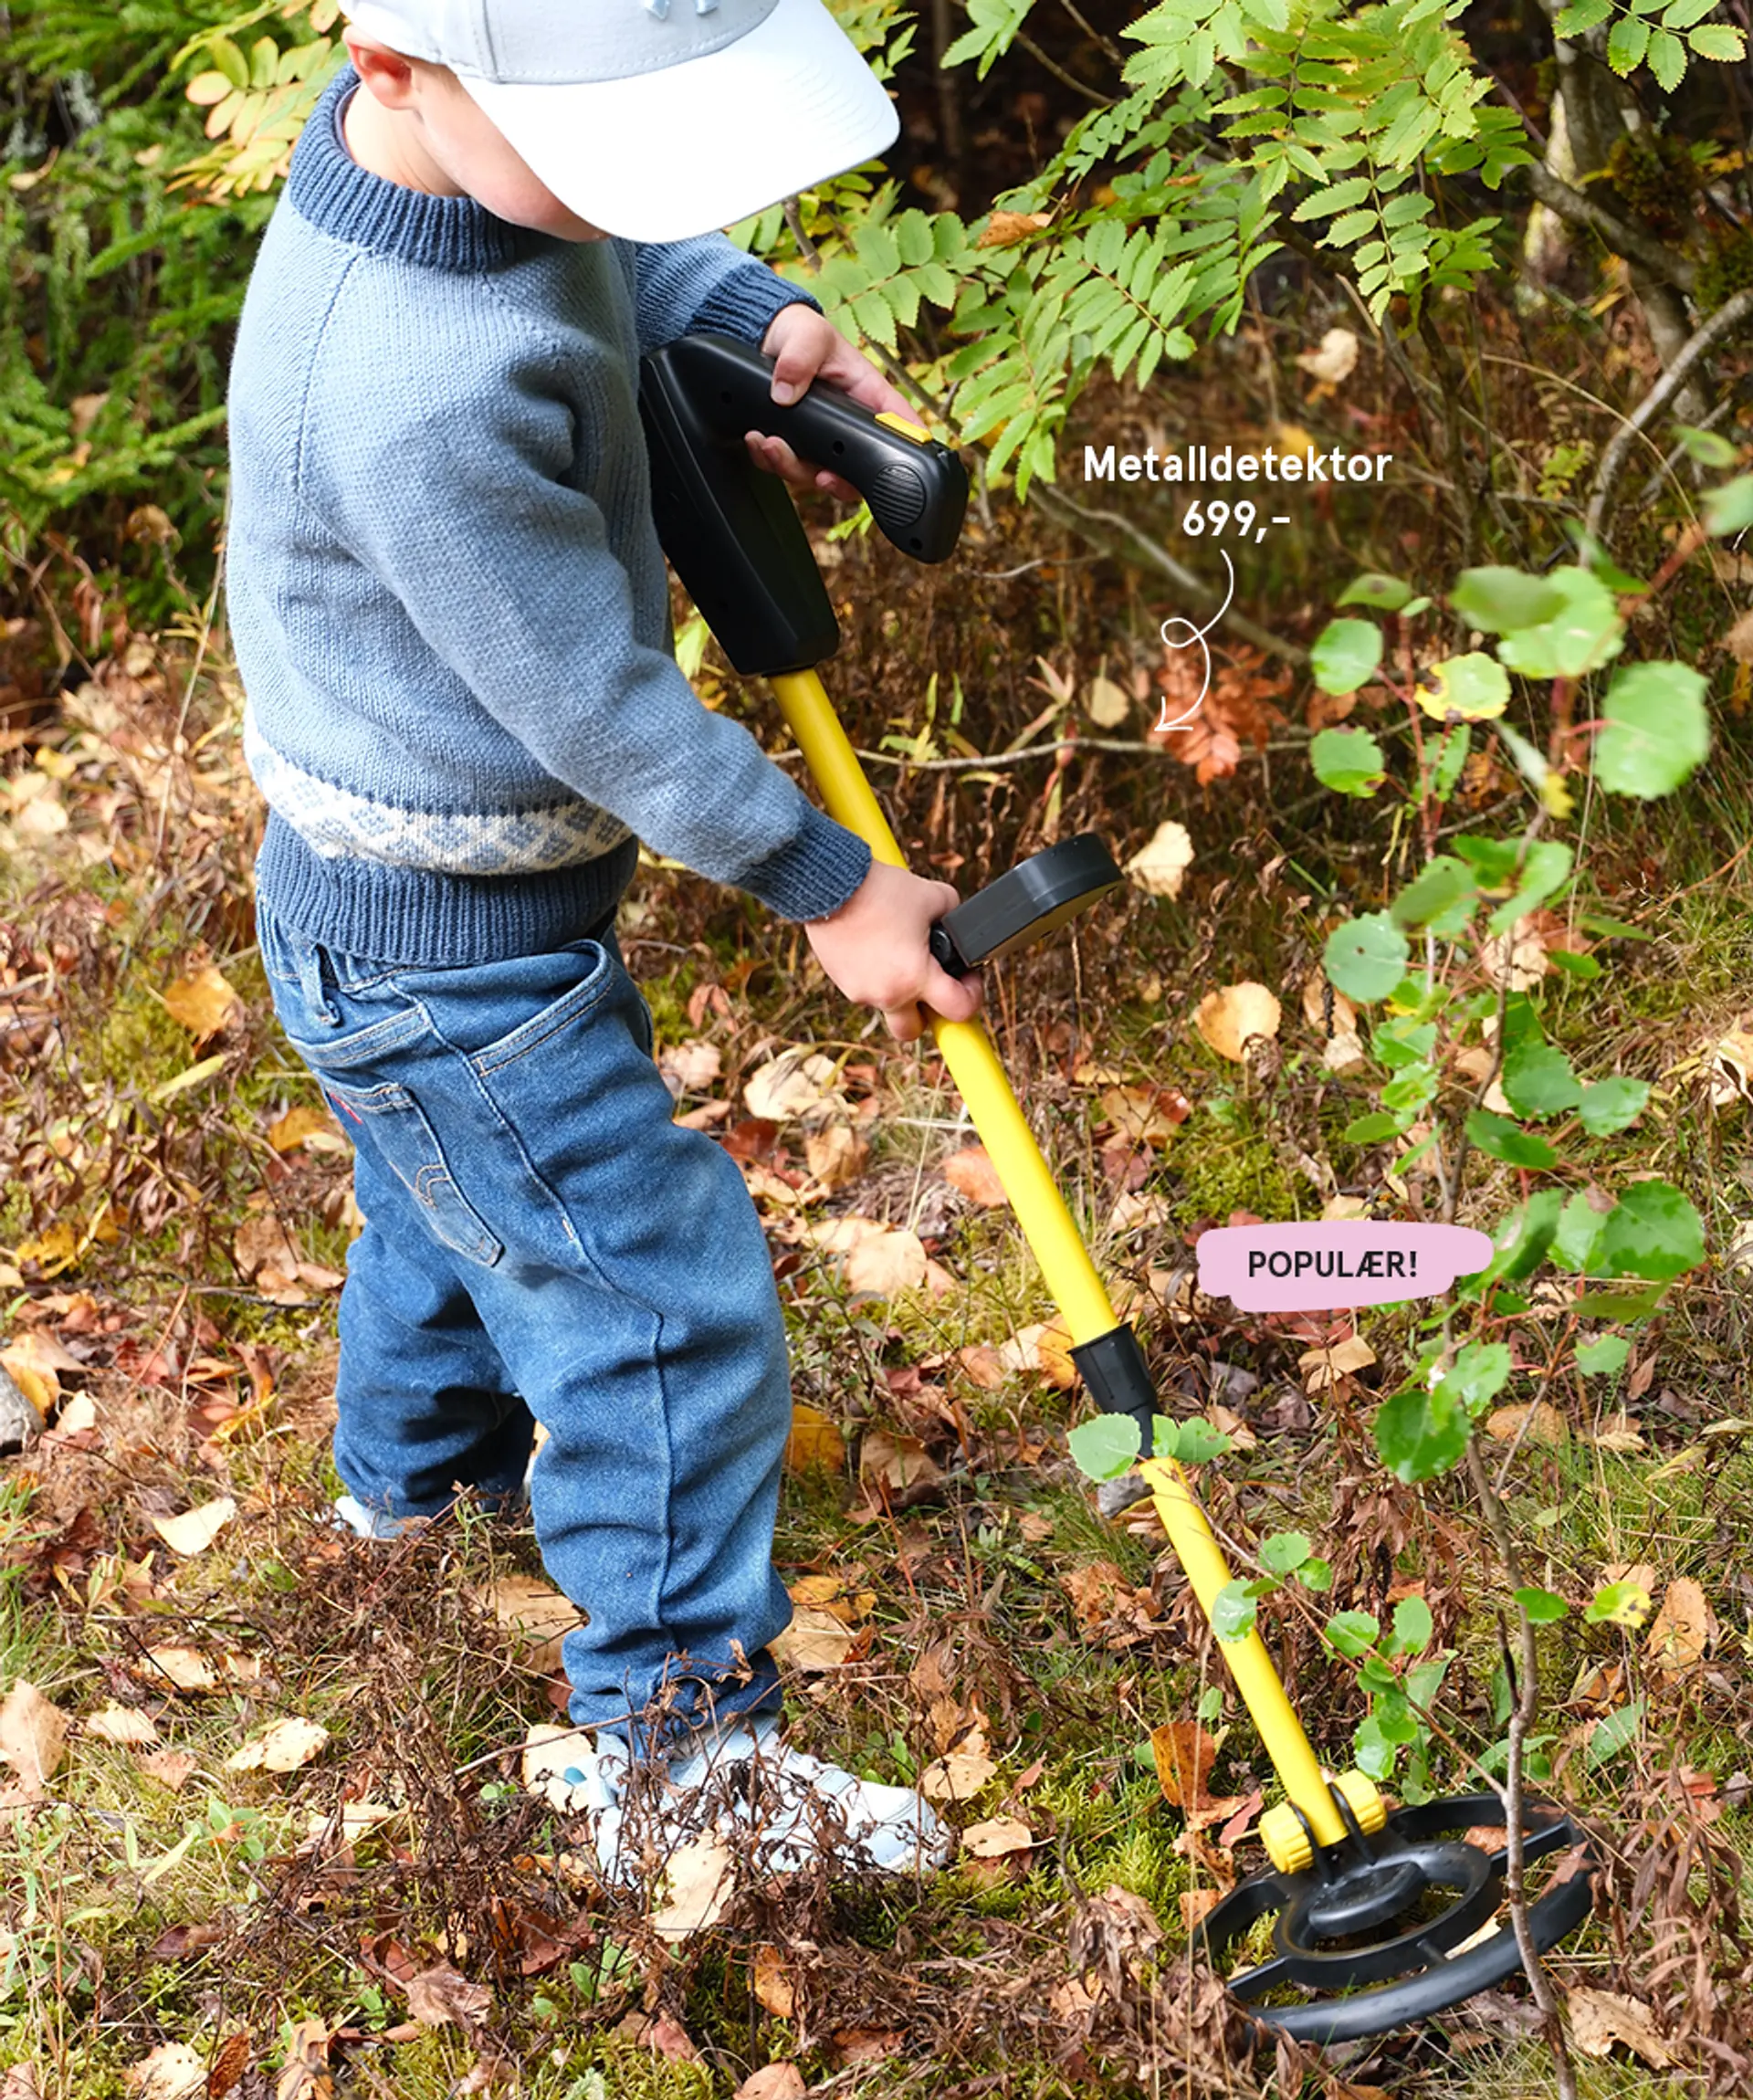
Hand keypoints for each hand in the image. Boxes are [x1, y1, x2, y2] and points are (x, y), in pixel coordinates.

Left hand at [748, 303, 919, 503]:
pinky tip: (757, 440)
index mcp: (868, 396)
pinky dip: (768, 460)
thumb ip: (801, 358)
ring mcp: (821, 440)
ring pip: (814, 476)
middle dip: (835, 482)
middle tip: (819, 475)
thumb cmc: (800, 331)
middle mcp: (848, 425)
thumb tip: (785, 393)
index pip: (900, 429)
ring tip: (768, 443)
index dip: (903, 454)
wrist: (764, 337)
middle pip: (856, 473)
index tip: (885, 468)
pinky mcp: (796, 446)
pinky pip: (784, 468)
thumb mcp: (807, 334)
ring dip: (789, 467)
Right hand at [805, 859, 982, 1043]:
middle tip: (931, 982)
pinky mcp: (841, 981)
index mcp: (915, 977)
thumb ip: (954, 916)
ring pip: (888, 1005)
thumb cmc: (881, 890)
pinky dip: (876, 976)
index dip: (973, 995)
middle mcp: (887, 994)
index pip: (959, 1010)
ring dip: (899, 990)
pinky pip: (866, 989)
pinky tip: (877, 946)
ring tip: (900, 952)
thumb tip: (958, 925)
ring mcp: (860, 991)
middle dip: (927, 1012)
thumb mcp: (934, 896)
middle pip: (914, 1030)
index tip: (967, 977)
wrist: (831, 883)